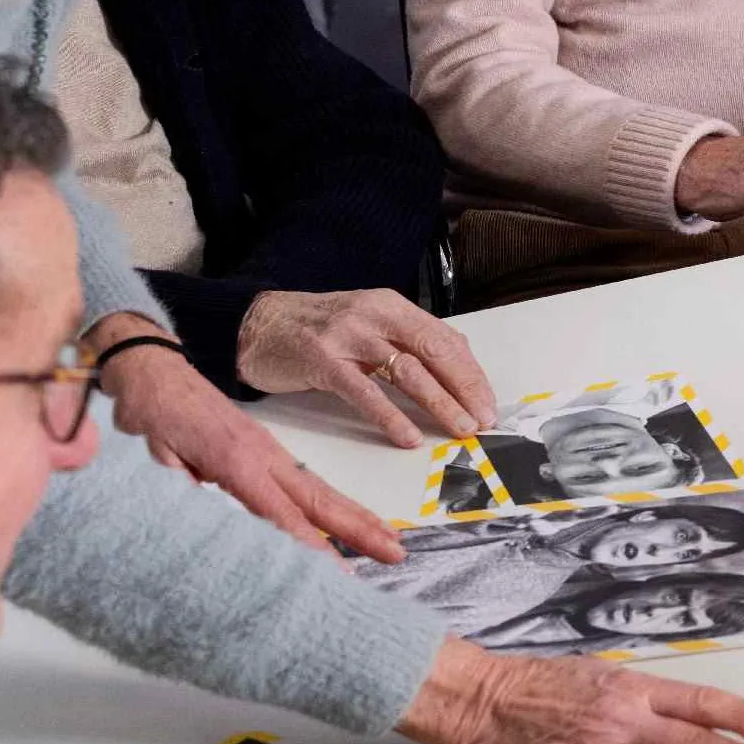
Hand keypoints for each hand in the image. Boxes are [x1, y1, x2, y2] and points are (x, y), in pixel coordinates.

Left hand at [87, 317, 401, 561]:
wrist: (152, 368)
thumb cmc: (149, 410)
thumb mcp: (152, 454)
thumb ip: (181, 488)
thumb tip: (200, 526)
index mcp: (235, 460)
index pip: (279, 512)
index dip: (309, 544)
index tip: (338, 572)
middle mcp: (263, 455)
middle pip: (319, 499)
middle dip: (360, 527)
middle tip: (396, 553)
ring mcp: (270, 451)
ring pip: (321, 490)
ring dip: (358, 516)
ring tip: (390, 540)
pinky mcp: (267, 450)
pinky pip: (307, 482)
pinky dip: (335, 503)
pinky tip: (348, 518)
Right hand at [235, 288, 495, 449]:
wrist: (255, 324)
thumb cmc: (318, 330)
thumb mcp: (368, 325)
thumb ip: (406, 343)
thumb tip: (456, 371)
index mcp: (392, 306)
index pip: (445, 339)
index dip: (471, 373)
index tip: (489, 403)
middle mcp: (375, 316)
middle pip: (433, 352)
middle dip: (465, 388)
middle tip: (484, 420)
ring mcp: (348, 337)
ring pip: (406, 371)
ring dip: (438, 403)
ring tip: (460, 428)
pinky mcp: (322, 361)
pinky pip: (364, 392)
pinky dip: (389, 416)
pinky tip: (407, 436)